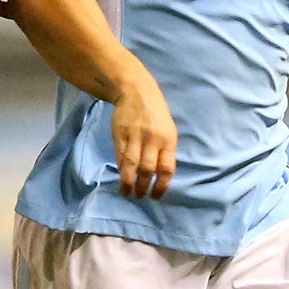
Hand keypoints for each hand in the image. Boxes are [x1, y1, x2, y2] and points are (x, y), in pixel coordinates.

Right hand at [111, 77, 176, 198]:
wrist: (137, 92)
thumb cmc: (156, 115)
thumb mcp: (168, 131)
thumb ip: (164, 152)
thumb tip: (160, 177)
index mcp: (168, 140)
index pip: (166, 169)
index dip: (161, 186)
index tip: (155, 196)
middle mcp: (152, 139)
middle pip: (147, 170)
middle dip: (142, 187)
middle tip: (139, 196)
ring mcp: (135, 136)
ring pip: (131, 165)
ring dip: (128, 183)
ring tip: (127, 193)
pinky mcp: (120, 134)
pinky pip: (120, 156)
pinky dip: (121, 170)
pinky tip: (121, 178)